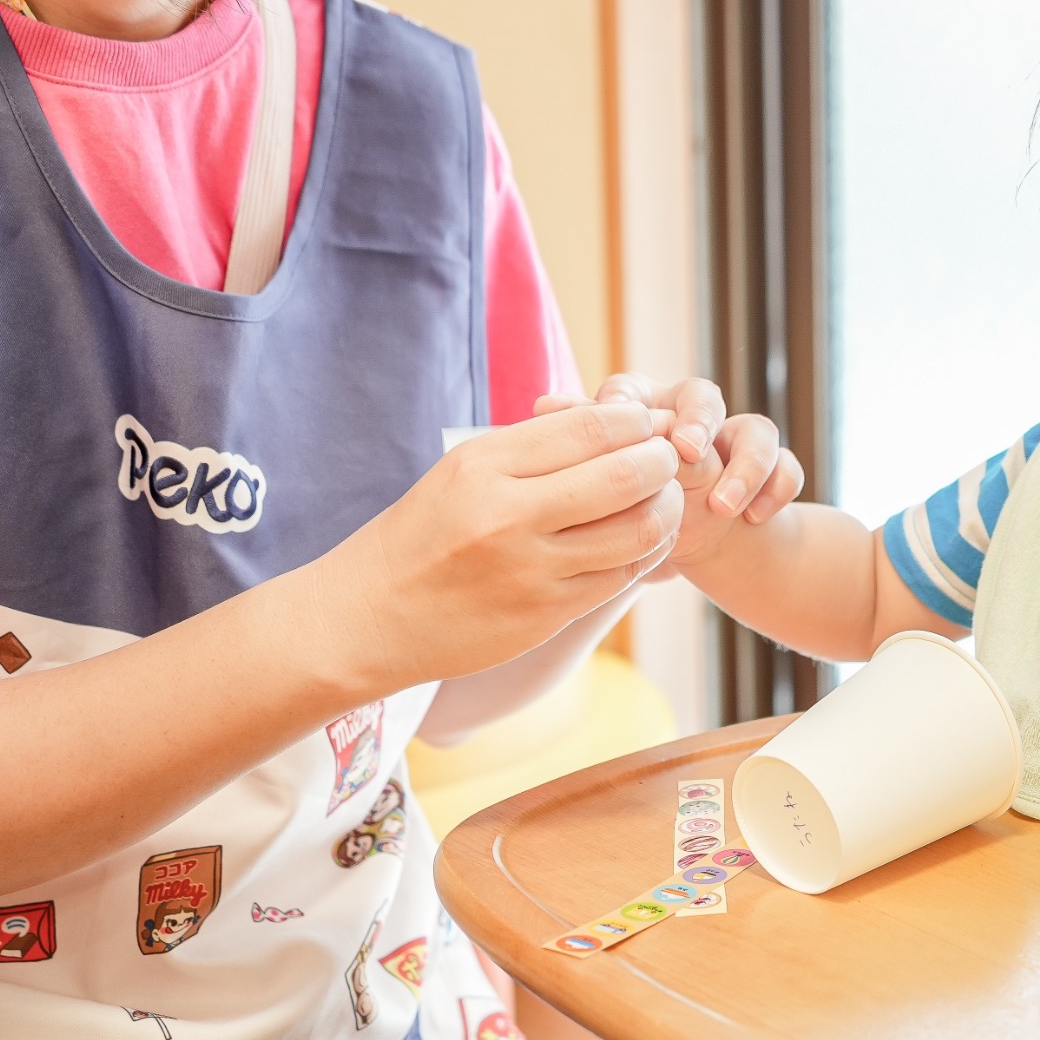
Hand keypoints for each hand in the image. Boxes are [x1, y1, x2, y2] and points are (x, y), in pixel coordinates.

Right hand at [315, 402, 683, 689]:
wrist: (370, 617)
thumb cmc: (423, 534)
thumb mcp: (462, 470)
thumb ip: (532, 447)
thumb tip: (615, 422)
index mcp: (485, 466)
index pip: (589, 428)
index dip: (635, 421)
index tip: (646, 423)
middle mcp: (508, 516)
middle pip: (625, 476)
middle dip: (663, 462)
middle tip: (669, 459)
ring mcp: (530, 571)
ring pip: (636, 532)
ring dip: (666, 510)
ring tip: (666, 499)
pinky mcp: (545, 616)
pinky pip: (619, 578)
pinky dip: (644, 554)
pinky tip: (642, 541)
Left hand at [538, 375, 803, 567]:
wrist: (698, 541)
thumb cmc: (636, 504)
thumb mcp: (605, 481)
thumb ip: (580, 443)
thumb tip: (542, 406)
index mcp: (644, 413)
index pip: (635, 389)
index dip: (629, 403)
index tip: (622, 431)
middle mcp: (692, 418)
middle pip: (702, 394)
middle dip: (698, 420)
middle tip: (689, 451)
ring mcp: (735, 443)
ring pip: (757, 428)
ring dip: (745, 465)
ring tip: (724, 506)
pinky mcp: (771, 471)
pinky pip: (787, 467)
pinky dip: (775, 489)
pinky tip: (754, 519)